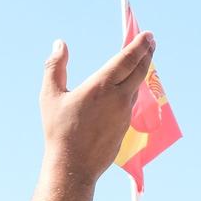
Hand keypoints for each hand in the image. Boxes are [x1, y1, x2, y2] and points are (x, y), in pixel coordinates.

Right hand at [37, 32, 155, 183]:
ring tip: (139, 61)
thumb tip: (60, 44)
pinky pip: (131, 103)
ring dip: (140, 71)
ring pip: (137, 87)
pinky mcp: (125, 128)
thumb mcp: (50, 96)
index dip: (140, 44)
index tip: (148, 34)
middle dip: (147, 53)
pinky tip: (128, 89)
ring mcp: (125, 114)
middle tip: (150, 42)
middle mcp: (119, 98)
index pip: (128, 59)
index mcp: (102, 86)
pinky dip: (132, 90)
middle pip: (140, 70)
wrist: (73, 166)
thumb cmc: (59, 131)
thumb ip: (55, 66)